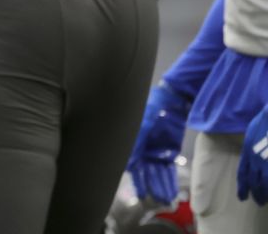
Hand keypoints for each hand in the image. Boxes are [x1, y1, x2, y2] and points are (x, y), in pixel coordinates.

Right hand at [126, 82, 190, 204]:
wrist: (172, 100)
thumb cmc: (153, 109)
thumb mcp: (142, 126)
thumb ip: (136, 146)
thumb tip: (129, 167)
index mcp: (133, 144)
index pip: (134, 168)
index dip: (138, 182)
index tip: (143, 195)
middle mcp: (142, 150)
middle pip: (147, 173)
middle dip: (153, 187)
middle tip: (159, 201)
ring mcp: (156, 152)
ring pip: (158, 174)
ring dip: (163, 186)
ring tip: (168, 201)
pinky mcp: (169, 152)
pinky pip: (169, 169)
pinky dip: (170, 180)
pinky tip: (173, 191)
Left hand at [238, 105, 267, 203]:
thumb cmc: (264, 123)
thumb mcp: (252, 135)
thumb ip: (251, 148)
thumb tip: (252, 157)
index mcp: (247, 152)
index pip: (243, 174)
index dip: (242, 187)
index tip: (242, 197)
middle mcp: (255, 159)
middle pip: (253, 181)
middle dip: (255, 193)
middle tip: (257, 202)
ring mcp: (265, 161)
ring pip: (264, 183)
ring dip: (264, 193)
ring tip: (265, 201)